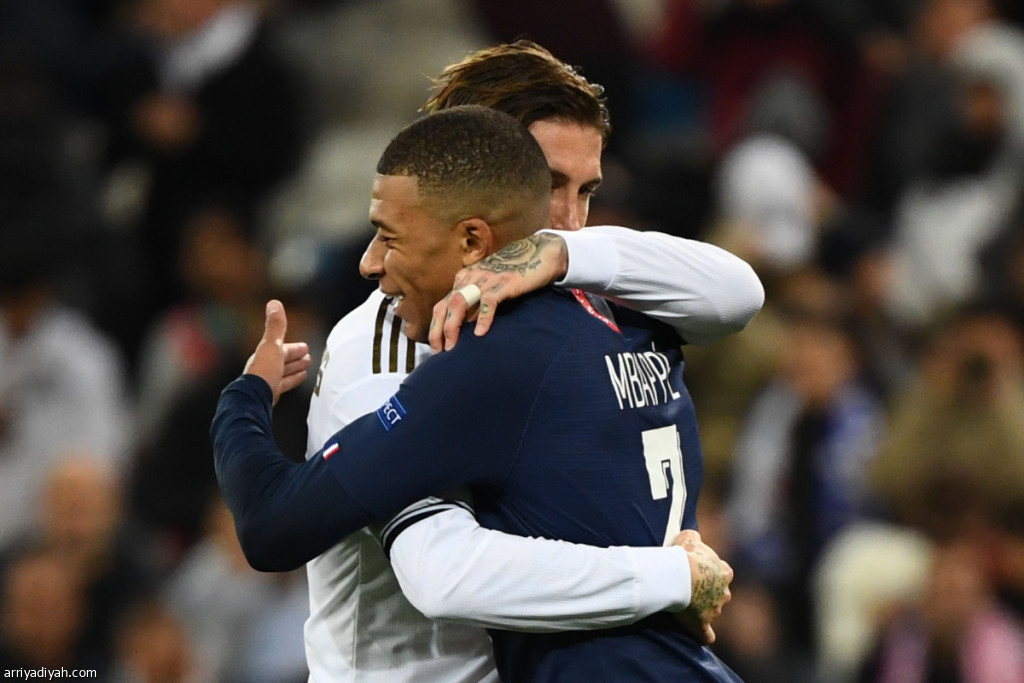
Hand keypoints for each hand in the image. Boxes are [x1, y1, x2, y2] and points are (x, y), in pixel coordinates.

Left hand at [243, 300, 311, 404]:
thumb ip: (275, 326)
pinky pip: (284, 386)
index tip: (304, 347)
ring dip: (294, 370)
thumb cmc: (263, 373)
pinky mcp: (271, 396)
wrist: (254, 400)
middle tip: (307, 358)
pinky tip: (298, 382)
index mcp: (263, 355)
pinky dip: (292, 381)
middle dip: (294, 359)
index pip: (281, 349)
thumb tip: (274, 303)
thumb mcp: (272, 345)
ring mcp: (267, 383)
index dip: (293, 348)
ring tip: (305, 370)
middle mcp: (264, 369)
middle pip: (282, 362)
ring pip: (284, 374)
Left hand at [429, 233, 567, 350]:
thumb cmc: (515, 274)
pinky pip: (488, 301)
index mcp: (464, 279)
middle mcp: (471, 278)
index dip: (435, 328)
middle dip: (439, 330)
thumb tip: (465, 330)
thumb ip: (476, 303)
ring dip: (453, 326)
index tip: (436, 348)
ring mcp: (487, 279)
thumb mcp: (489, 286)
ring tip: (454, 347)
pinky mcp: (505, 282)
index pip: (441, 305)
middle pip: (446, 305)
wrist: (541, 253)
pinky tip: (481, 334)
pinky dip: (482, 318)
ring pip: (460, 302)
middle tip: (440, 352)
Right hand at [672, 530, 733, 644]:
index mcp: (724, 572)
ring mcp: (715, 609)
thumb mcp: (689, 537)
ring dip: (703, 609)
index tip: (697, 571)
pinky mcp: (703, 623)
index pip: (722, 573)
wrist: (677, 574)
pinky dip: (703, 635)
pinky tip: (699, 635)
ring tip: (685, 606)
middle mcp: (724, 592)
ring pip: (712, 611)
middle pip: (719, 594)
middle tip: (691, 588)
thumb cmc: (684, 555)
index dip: (710, 573)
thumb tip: (694, 537)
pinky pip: (706, 634)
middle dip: (710, 592)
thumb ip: (695, 538)